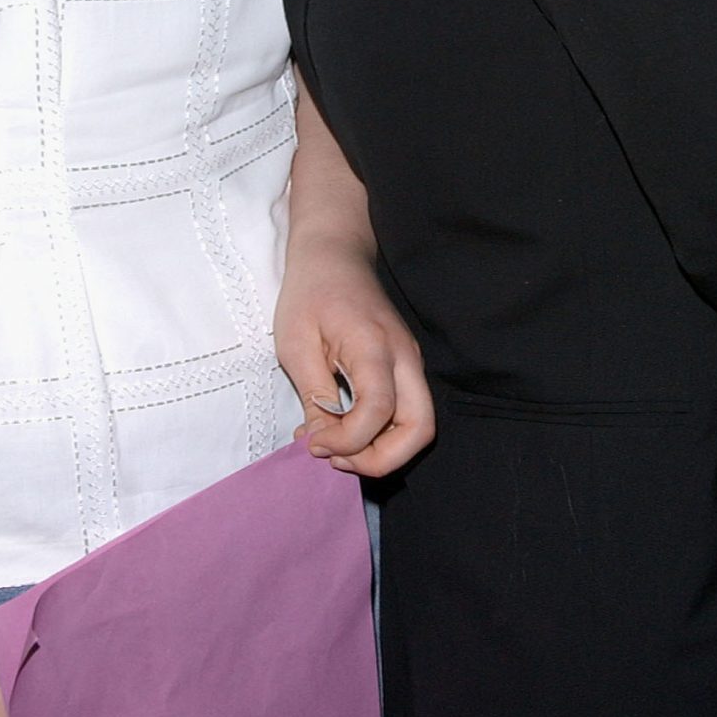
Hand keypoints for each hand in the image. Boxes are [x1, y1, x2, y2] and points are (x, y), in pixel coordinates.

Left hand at [275, 237, 435, 479]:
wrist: (333, 256)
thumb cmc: (310, 294)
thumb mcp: (296, 346)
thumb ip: (315, 398)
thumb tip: (323, 442)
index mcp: (374, 346)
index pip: (377, 412)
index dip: (347, 441)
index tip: (313, 443)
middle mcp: (404, 357)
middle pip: (420, 429)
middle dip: (381, 459)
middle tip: (337, 460)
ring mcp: (410, 363)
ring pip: (419, 425)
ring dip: (383, 450)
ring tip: (337, 448)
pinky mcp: (405, 368)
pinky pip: (406, 412)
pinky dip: (381, 434)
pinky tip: (343, 430)